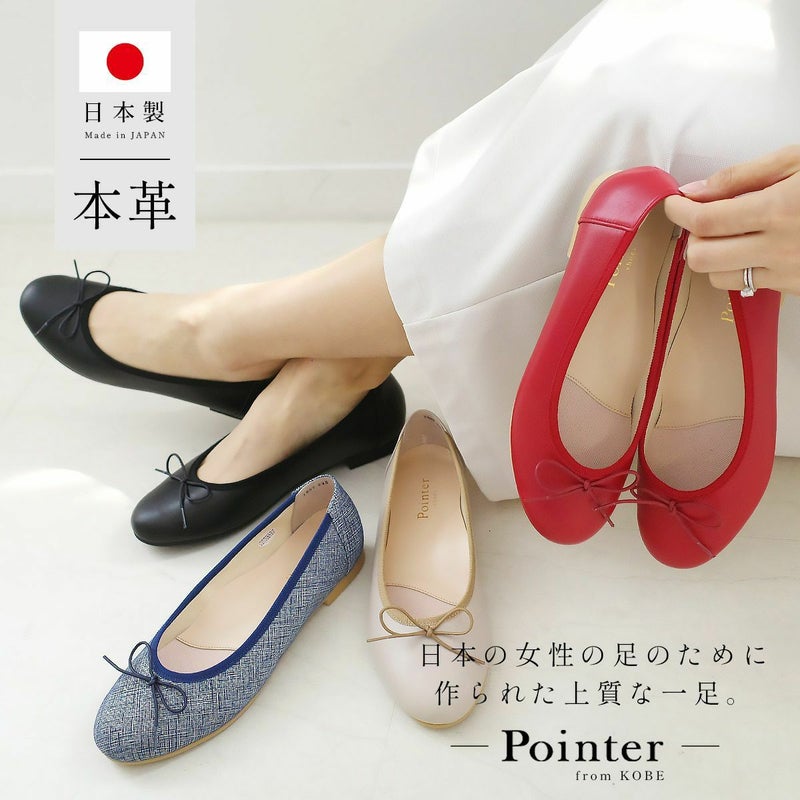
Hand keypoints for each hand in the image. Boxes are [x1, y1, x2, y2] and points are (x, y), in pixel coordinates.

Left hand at [664, 146, 799, 295]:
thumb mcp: (798, 160)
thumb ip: (742, 176)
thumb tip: (695, 191)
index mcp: (778, 210)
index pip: (705, 222)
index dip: (679, 213)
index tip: (673, 204)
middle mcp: (779, 248)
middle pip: (702, 258)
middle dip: (691, 238)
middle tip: (701, 219)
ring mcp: (788, 273)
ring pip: (719, 277)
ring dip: (712, 256)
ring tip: (728, 234)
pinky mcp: (795, 288)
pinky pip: (748, 284)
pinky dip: (738, 267)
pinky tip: (754, 247)